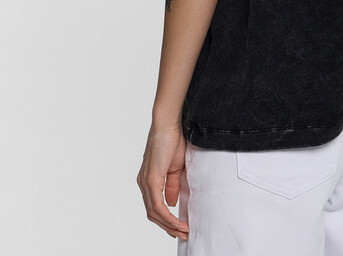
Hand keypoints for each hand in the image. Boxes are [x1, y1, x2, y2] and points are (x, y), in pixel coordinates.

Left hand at [137, 122, 189, 241]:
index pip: (154, 206)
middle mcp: (143, 183)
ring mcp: (145, 182)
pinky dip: (168, 217)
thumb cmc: (173, 140)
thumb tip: (171, 203)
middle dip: (168, 227)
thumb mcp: (176, 168)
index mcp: (148, 179)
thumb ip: (172, 186)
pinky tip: (178, 222)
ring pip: (154, 213)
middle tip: (183, 234)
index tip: (179, 227)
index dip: (166, 220)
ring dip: (169, 225)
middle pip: (152, 214)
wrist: (169, 124)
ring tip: (183, 231)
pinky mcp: (151, 179)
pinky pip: (157, 206)